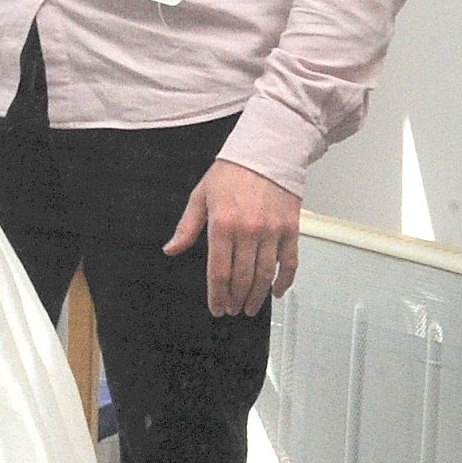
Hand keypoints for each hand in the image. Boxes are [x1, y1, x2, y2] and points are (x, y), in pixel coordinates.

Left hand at [162, 159, 301, 318]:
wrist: (266, 152)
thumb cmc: (230, 173)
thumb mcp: (200, 196)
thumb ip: (187, 227)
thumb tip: (171, 250)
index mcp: (222, 224)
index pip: (219, 271)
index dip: (217, 295)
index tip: (217, 309)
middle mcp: (248, 231)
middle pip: (242, 278)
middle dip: (236, 299)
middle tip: (233, 310)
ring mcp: (272, 231)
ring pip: (265, 274)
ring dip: (257, 296)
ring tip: (250, 307)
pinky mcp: (290, 229)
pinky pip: (290, 262)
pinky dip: (284, 281)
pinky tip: (276, 292)